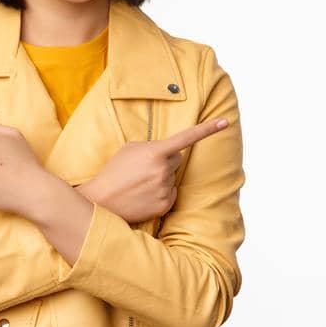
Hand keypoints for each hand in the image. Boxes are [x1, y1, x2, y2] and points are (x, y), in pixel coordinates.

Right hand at [77, 116, 228, 223]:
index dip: (207, 129)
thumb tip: (170, 153)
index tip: (225, 122)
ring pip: (173, 177)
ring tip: (139, 184)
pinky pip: (171, 193)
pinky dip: (160, 193)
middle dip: (165, 161)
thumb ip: (152, 147)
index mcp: (154, 152)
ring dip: (160, 178)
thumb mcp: (129, 150)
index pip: (186, 138)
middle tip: (143, 169)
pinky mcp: (165, 204)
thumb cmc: (114, 172)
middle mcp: (163, 169)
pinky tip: (143, 195)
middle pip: (177, 159)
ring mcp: (165, 188)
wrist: (101, 201)